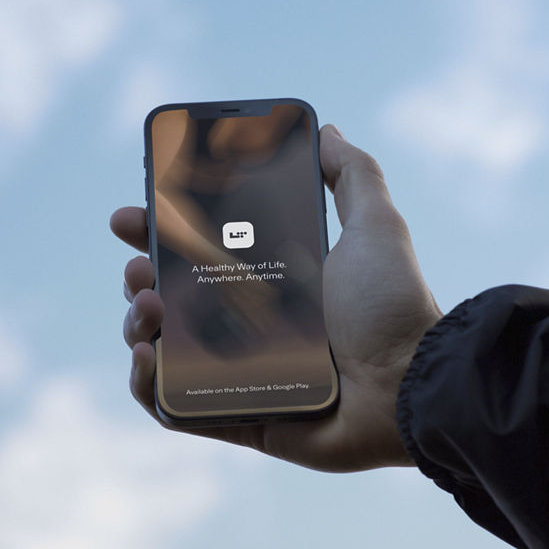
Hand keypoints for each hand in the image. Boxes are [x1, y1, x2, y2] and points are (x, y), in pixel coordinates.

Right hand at [110, 125, 441, 471]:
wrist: (411, 383)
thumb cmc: (393, 304)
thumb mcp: (375, 225)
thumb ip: (352, 174)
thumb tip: (328, 131)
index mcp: (272, 281)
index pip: (202, 255)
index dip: (163, 233)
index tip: (138, 214)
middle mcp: (250, 325)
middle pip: (173, 300)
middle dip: (141, 276)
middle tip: (138, 265)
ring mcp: (240, 373)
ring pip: (165, 349)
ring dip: (137, 324)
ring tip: (147, 306)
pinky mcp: (239, 417)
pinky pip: (175, 407)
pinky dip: (147, 386)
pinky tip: (147, 357)